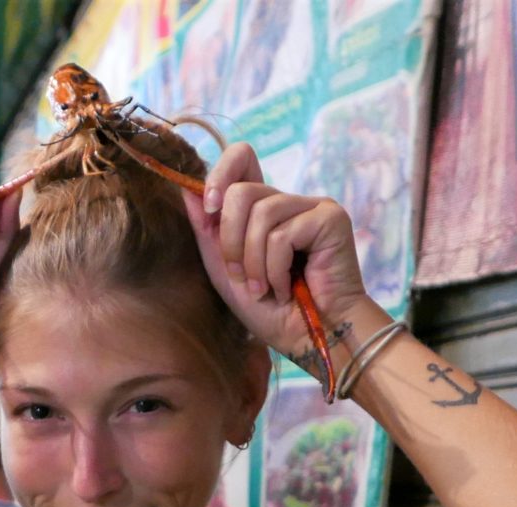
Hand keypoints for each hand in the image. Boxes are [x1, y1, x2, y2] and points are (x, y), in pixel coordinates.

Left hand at [185, 143, 378, 374]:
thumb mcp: (226, 270)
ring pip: (261, 213)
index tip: (209, 207)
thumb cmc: (270, 310)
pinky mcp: (331, 218)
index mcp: (263, 208)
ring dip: (254, 261)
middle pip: (241, 191)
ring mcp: (312, 206)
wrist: (308, 338)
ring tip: (264, 288)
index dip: (219, 174)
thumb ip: (208, 231)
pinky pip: (283, 234)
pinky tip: (287, 288)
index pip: (242, 158)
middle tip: (242, 277)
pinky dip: (275, 268)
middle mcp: (288, 201)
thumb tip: (186, 189)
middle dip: (231, 241)